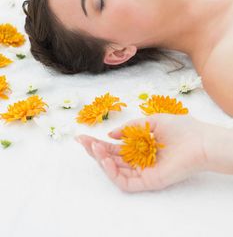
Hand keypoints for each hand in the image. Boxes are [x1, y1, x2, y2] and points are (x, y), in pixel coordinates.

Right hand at [75, 113, 209, 192]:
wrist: (199, 140)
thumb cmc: (179, 128)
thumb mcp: (150, 121)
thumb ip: (130, 128)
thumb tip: (111, 134)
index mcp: (139, 146)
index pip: (114, 147)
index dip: (98, 142)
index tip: (82, 136)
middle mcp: (138, 160)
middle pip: (111, 158)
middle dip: (95, 150)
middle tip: (82, 141)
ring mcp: (142, 171)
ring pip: (115, 171)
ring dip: (101, 160)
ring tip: (94, 148)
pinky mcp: (148, 181)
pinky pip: (125, 182)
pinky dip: (113, 174)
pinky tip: (106, 161)